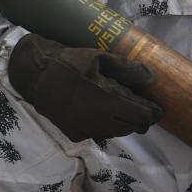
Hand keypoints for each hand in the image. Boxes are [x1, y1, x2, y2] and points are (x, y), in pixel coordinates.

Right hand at [7, 33, 162, 141]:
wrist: (35, 76)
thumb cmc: (68, 63)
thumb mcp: (98, 58)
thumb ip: (127, 69)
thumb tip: (151, 77)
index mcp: (107, 101)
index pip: (143, 116)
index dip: (153, 112)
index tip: (157, 107)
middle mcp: (99, 121)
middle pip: (134, 127)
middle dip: (140, 117)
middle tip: (137, 103)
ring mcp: (86, 130)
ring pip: (117, 132)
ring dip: (123, 121)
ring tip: (116, 103)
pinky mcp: (76, 134)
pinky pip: (99, 132)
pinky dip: (104, 124)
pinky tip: (97, 108)